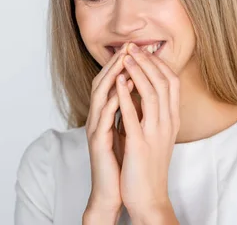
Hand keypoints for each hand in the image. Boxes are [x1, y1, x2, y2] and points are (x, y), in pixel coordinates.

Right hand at [84, 44, 134, 214]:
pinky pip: (102, 120)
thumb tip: (140, 87)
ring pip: (99, 97)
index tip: (136, 47)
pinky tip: (119, 94)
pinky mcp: (98, 143)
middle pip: (103, 83)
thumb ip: (129, 108)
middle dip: (115, 63)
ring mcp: (96, 129)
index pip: (112, 81)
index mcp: (106, 113)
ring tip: (123, 61)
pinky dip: (110, 104)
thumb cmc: (122, 160)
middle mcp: (98, 118)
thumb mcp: (128, 128)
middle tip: (127, 46)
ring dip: (111, 78)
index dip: (122, 63)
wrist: (115, 190)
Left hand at [115, 43, 180, 216]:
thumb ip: (150, 112)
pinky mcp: (140, 145)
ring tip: (126, 58)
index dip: (158, 63)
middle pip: (164, 82)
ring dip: (138, 72)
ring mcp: (156, 133)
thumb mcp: (154, 133)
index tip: (144, 51)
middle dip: (148, 62)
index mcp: (172, 119)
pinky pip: (134, 116)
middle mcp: (168, 123)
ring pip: (152, 94)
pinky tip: (119, 83)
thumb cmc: (148, 165)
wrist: (149, 196)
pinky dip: (127, 96)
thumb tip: (140, 89)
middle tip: (134, 48)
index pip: (172, 82)